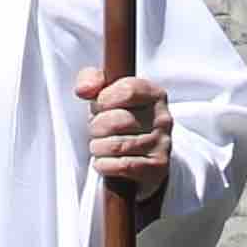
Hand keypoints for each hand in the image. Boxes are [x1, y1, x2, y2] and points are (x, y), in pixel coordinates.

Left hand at [75, 68, 171, 197]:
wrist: (138, 152)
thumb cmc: (117, 116)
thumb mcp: (104, 91)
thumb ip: (91, 79)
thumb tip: (84, 90)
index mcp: (153, 94)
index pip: (127, 91)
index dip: (103, 100)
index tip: (99, 107)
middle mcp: (163, 119)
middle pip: (117, 121)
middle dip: (96, 127)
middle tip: (97, 129)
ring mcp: (162, 144)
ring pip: (116, 146)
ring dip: (98, 147)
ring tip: (100, 145)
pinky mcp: (157, 167)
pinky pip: (122, 166)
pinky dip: (104, 164)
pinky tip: (105, 160)